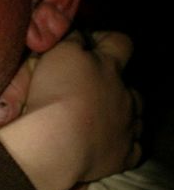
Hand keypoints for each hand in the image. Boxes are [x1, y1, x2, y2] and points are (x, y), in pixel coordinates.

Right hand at [0, 31, 141, 189]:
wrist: (56, 146)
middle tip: (87, 90)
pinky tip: (105, 145)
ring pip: (135, 117)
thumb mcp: (57, 53)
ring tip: (96, 119)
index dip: (106, 41)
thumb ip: (71, 39)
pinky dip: (122, 145)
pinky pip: (133, 149)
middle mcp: (126, 96)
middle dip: (114, 86)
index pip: (119, 43)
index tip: (88, 45)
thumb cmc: (55, 95)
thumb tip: (77, 33)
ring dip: (120, 115)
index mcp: (109, 67)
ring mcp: (128, 128)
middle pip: (130, 86)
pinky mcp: (124, 157)